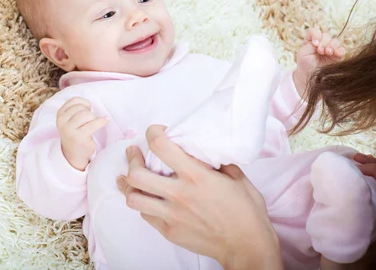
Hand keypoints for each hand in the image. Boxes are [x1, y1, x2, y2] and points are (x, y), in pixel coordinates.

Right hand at [57, 97, 107, 170]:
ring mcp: (70, 130)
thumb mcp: (70, 119)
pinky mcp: (80, 137)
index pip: (74, 100)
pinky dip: (102, 121)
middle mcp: (62, 122)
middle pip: (81, 108)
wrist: (73, 152)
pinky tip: (106, 121)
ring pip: (87, 115)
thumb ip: (76, 108)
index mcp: (60, 115)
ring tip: (93, 124)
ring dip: (94, 118)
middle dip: (89, 112)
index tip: (88, 108)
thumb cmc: (75, 132)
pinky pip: (94, 123)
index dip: (84, 103)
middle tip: (90, 120)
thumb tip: (89, 104)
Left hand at [117, 125, 282, 269]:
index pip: (161, 147)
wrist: (246, 244)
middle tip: (134, 153)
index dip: (153, 133)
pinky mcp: (170, 231)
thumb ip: (217, 163)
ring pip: (133, 199)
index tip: (155, 131)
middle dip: (131, 159)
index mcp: (196, 176)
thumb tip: (204, 153)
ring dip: (130, 185)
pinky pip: (146, 215)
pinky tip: (148, 198)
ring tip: (131, 177)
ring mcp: (172, 215)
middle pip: (136, 174)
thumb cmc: (246, 210)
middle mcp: (179, 194)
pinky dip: (144, 204)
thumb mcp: (237, 177)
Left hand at [294, 27, 345, 96]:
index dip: (316, 35)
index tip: (314, 44)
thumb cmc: (304, 65)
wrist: (309, 78)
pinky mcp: (338, 56)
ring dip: (332, 45)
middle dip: (324, 42)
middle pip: (326, 35)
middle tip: (320, 51)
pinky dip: (340, 50)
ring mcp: (330, 49)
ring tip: (328, 52)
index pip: (316, 31)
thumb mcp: (303, 52)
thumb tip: (320, 40)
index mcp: (312, 40)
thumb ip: (310, 43)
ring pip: (335, 41)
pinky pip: (342, 50)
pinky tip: (337, 53)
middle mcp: (322, 43)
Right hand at [352, 153, 375, 269]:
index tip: (357, 165)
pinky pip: (372, 196)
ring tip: (352, 164)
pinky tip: (347, 182)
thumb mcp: (342, 243)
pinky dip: (362, 185)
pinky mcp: (369, 223)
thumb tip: (336, 194)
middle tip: (355, 158)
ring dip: (370, 175)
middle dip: (375, 167)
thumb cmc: (345, 265)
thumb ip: (343, 222)